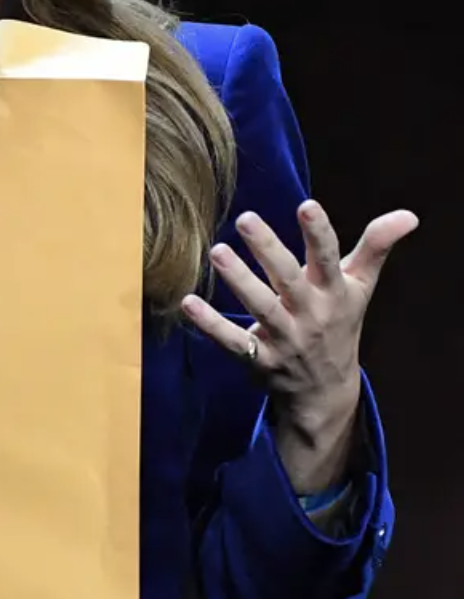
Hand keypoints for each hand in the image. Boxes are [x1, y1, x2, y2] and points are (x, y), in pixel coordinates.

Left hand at [182, 200, 417, 434]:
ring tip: (216, 251)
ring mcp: (285, 340)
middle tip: (245, 218)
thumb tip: (410, 214)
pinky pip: (233, 342)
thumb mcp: (361, 287)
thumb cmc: (340, 324)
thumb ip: (376, 247)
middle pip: (289, 280)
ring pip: (260, 308)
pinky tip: (188, 302)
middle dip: (268, 250)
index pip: (329, 259)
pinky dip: (210, 324)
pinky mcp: (260, 360)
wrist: (327, 394)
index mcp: (334, 293)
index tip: (306, 205)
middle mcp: (311, 315)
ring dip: (238, 280)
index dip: (319, 233)